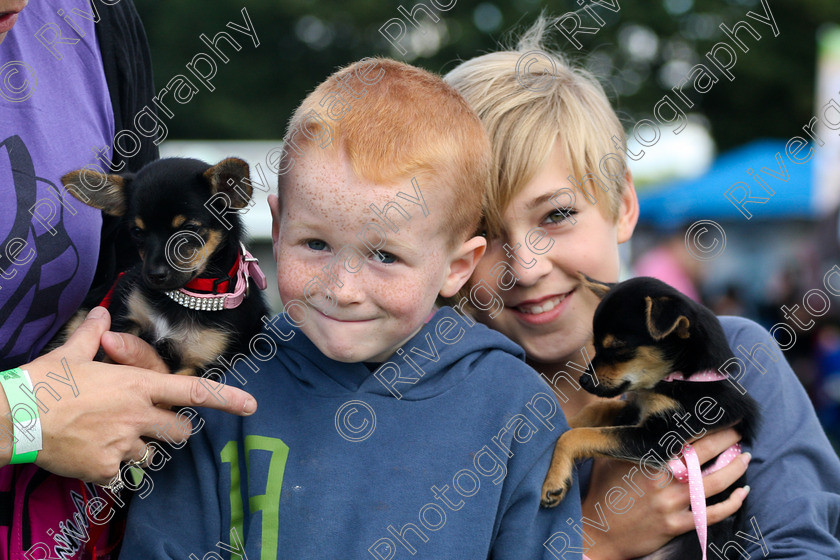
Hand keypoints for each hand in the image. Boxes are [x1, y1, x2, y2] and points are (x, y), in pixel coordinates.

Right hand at [0, 307, 257, 483]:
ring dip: (141, 448)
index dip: (226, 398)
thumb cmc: (44, 383)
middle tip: (154, 424)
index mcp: (138, 384)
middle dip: (174, 428)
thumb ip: (94, 335)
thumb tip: (103, 316)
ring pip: (152, 454)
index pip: (193, 391)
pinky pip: (120, 473)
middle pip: (180, 430)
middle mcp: (139, 415)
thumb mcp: (71, 353)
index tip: (250, 406)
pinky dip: (110, 468)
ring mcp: (124, 444)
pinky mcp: (106, 468)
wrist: (15, 417)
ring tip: (112, 438)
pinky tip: (90, 454)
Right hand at [582, 428, 750, 559]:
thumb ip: (627, 436)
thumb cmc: (603, 490)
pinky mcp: (675, 525)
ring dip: (735, 468)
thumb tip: (635, 408)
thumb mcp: (609, 457)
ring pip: (713, 483)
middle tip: (738, 430)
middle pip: (703, 454)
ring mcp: (669, 502)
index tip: (718, 413)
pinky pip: (712, 514)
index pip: (682, 434)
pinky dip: (732, 503)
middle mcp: (660, 477)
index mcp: (646, 457)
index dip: (704, 423)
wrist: (597, 530)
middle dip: (726, 439)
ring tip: (745, 456)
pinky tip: (743, 493)